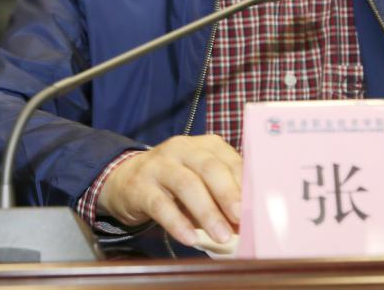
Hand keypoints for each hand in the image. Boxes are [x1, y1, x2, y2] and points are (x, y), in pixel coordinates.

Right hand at [96, 134, 240, 246]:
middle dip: (228, 194)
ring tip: (221, 236)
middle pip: (209, 168)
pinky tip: (189, 238)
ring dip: (207, 212)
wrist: (125, 179)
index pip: (229, 160)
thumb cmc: (175, 183)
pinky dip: (177, 223)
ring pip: (186, 184)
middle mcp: (182, 149)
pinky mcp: (139, 186)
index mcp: (204, 145)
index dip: (245, 186)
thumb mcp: (201, 180)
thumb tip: (246, 223)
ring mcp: (159, 165)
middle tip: (241, 219)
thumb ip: (222, 195)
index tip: (257, 210)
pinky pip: (160, 204)